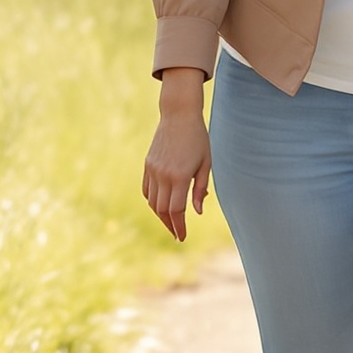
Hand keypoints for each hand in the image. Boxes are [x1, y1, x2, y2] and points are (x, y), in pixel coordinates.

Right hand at [142, 69, 213, 240]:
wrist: (178, 115)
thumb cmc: (198, 138)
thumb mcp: (206, 163)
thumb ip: (200, 188)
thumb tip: (197, 211)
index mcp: (179, 176)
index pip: (177, 210)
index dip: (180, 226)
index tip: (183, 237)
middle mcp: (163, 175)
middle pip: (162, 210)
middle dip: (170, 225)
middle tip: (178, 234)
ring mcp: (152, 170)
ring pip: (152, 202)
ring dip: (161, 215)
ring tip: (171, 221)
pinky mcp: (147, 165)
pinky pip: (147, 190)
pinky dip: (152, 201)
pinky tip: (161, 205)